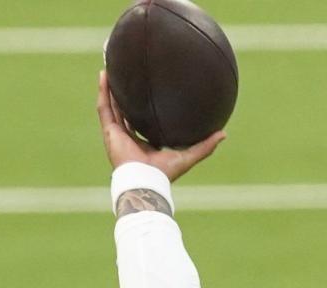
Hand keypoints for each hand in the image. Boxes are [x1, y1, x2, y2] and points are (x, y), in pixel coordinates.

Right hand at [96, 70, 224, 181]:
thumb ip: (205, 145)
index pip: (143, 121)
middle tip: (128, 75)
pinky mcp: (109, 132)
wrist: (146, 180)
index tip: (148, 91)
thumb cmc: (165, 172)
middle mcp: (129, 137)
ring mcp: (117, 134)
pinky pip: (104, 107)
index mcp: (145, 143)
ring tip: (111, 68)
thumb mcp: (189, 155)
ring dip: (110, 88)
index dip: (144, 107)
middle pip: (125, 110)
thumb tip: (224, 134)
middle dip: (125, 94)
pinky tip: (104, 75)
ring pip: (111, 105)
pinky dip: (103, 91)